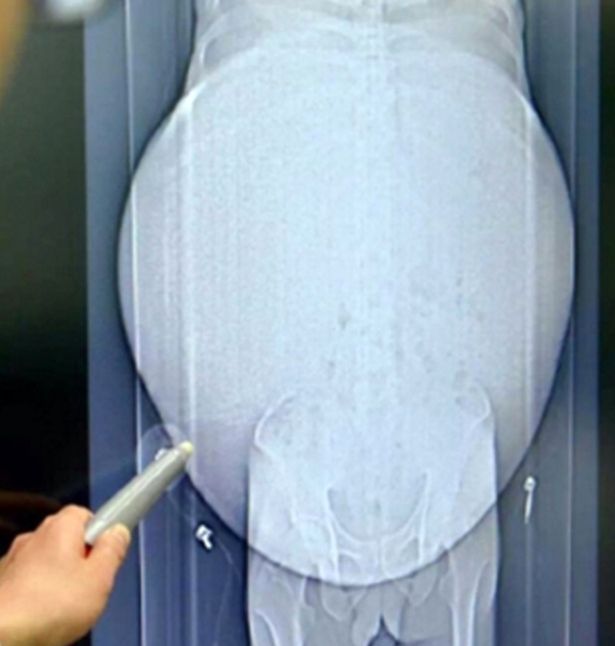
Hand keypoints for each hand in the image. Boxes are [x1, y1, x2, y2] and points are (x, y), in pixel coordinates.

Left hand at [0, 506, 130, 645]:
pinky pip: (26, 582)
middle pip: (66, 539)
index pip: (87, 515)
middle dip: (79, 558)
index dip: (101, 533)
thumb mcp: (100, 578)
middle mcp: (34, 537)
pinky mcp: (0, 585)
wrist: (2, 637)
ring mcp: (12, 561)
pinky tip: (42, 614)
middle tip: (91, 584)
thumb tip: (118, 533)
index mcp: (61, 527)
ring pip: (45, 562)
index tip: (110, 552)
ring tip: (65, 606)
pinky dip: (35, 593)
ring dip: (56, 577)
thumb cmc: (47, 608)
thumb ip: (113, 550)